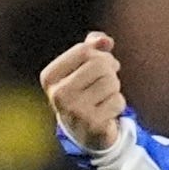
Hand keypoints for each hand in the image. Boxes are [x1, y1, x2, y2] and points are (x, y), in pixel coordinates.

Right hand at [42, 32, 130, 151]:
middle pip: (100, 64)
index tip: (100, 66)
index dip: (100, 55)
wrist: (85, 129)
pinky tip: (106, 112)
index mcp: (50, 76)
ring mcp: (73, 110)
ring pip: (111, 82)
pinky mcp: (91, 123)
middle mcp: (57, 93)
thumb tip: (105, 41)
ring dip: (114, 89)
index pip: (83, 50)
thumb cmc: (86, 89)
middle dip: (109, 71)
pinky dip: (118, 104)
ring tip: (102, 98)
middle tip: (104, 83)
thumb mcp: (84, 65)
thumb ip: (93, 46)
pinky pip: (118, 101)